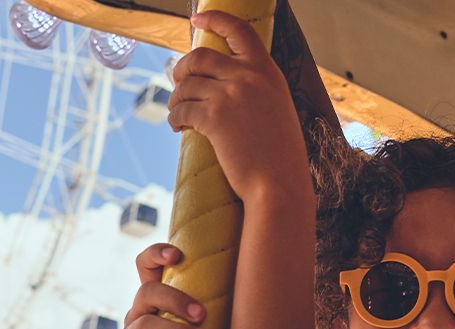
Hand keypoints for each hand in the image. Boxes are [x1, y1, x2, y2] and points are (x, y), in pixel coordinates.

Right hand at [112, 243, 207, 328]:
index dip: (156, 254)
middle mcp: (136, 316)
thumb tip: (258, 300)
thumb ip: (210, 319)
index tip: (177, 255)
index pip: (145, 267)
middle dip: (177, 300)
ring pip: (145, 324)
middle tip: (203, 316)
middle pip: (147, 292)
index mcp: (154, 303)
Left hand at [169, 10, 311, 206]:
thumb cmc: (279, 156)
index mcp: (267, 71)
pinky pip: (182, 109)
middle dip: (182, 67)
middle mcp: (249, 77)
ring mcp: (230, 95)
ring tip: (178, 111)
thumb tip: (224, 83)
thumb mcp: (277, 109)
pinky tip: (178, 126)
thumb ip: (256, 89)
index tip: (197, 19)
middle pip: (200, 57)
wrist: (279, 184)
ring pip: (186, 85)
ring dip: (176, 98)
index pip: (240, 31)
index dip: (215, 20)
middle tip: (177, 80)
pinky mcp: (213, 117)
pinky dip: (175, 117)